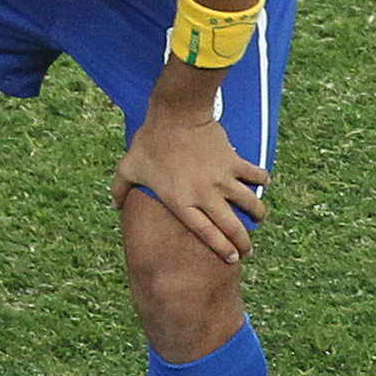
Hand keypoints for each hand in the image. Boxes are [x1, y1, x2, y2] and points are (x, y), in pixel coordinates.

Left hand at [117, 92, 267, 264]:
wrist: (175, 116)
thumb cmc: (150, 143)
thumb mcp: (128, 167)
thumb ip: (120, 189)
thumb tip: (113, 205)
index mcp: (181, 202)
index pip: (207, 234)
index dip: (222, 249)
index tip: (231, 259)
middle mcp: (206, 195)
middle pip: (232, 227)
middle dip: (244, 243)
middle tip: (248, 250)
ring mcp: (223, 179)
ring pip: (251, 204)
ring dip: (258, 213)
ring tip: (259, 217)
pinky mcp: (235, 162)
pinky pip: (256, 175)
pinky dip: (262, 180)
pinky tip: (262, 183)